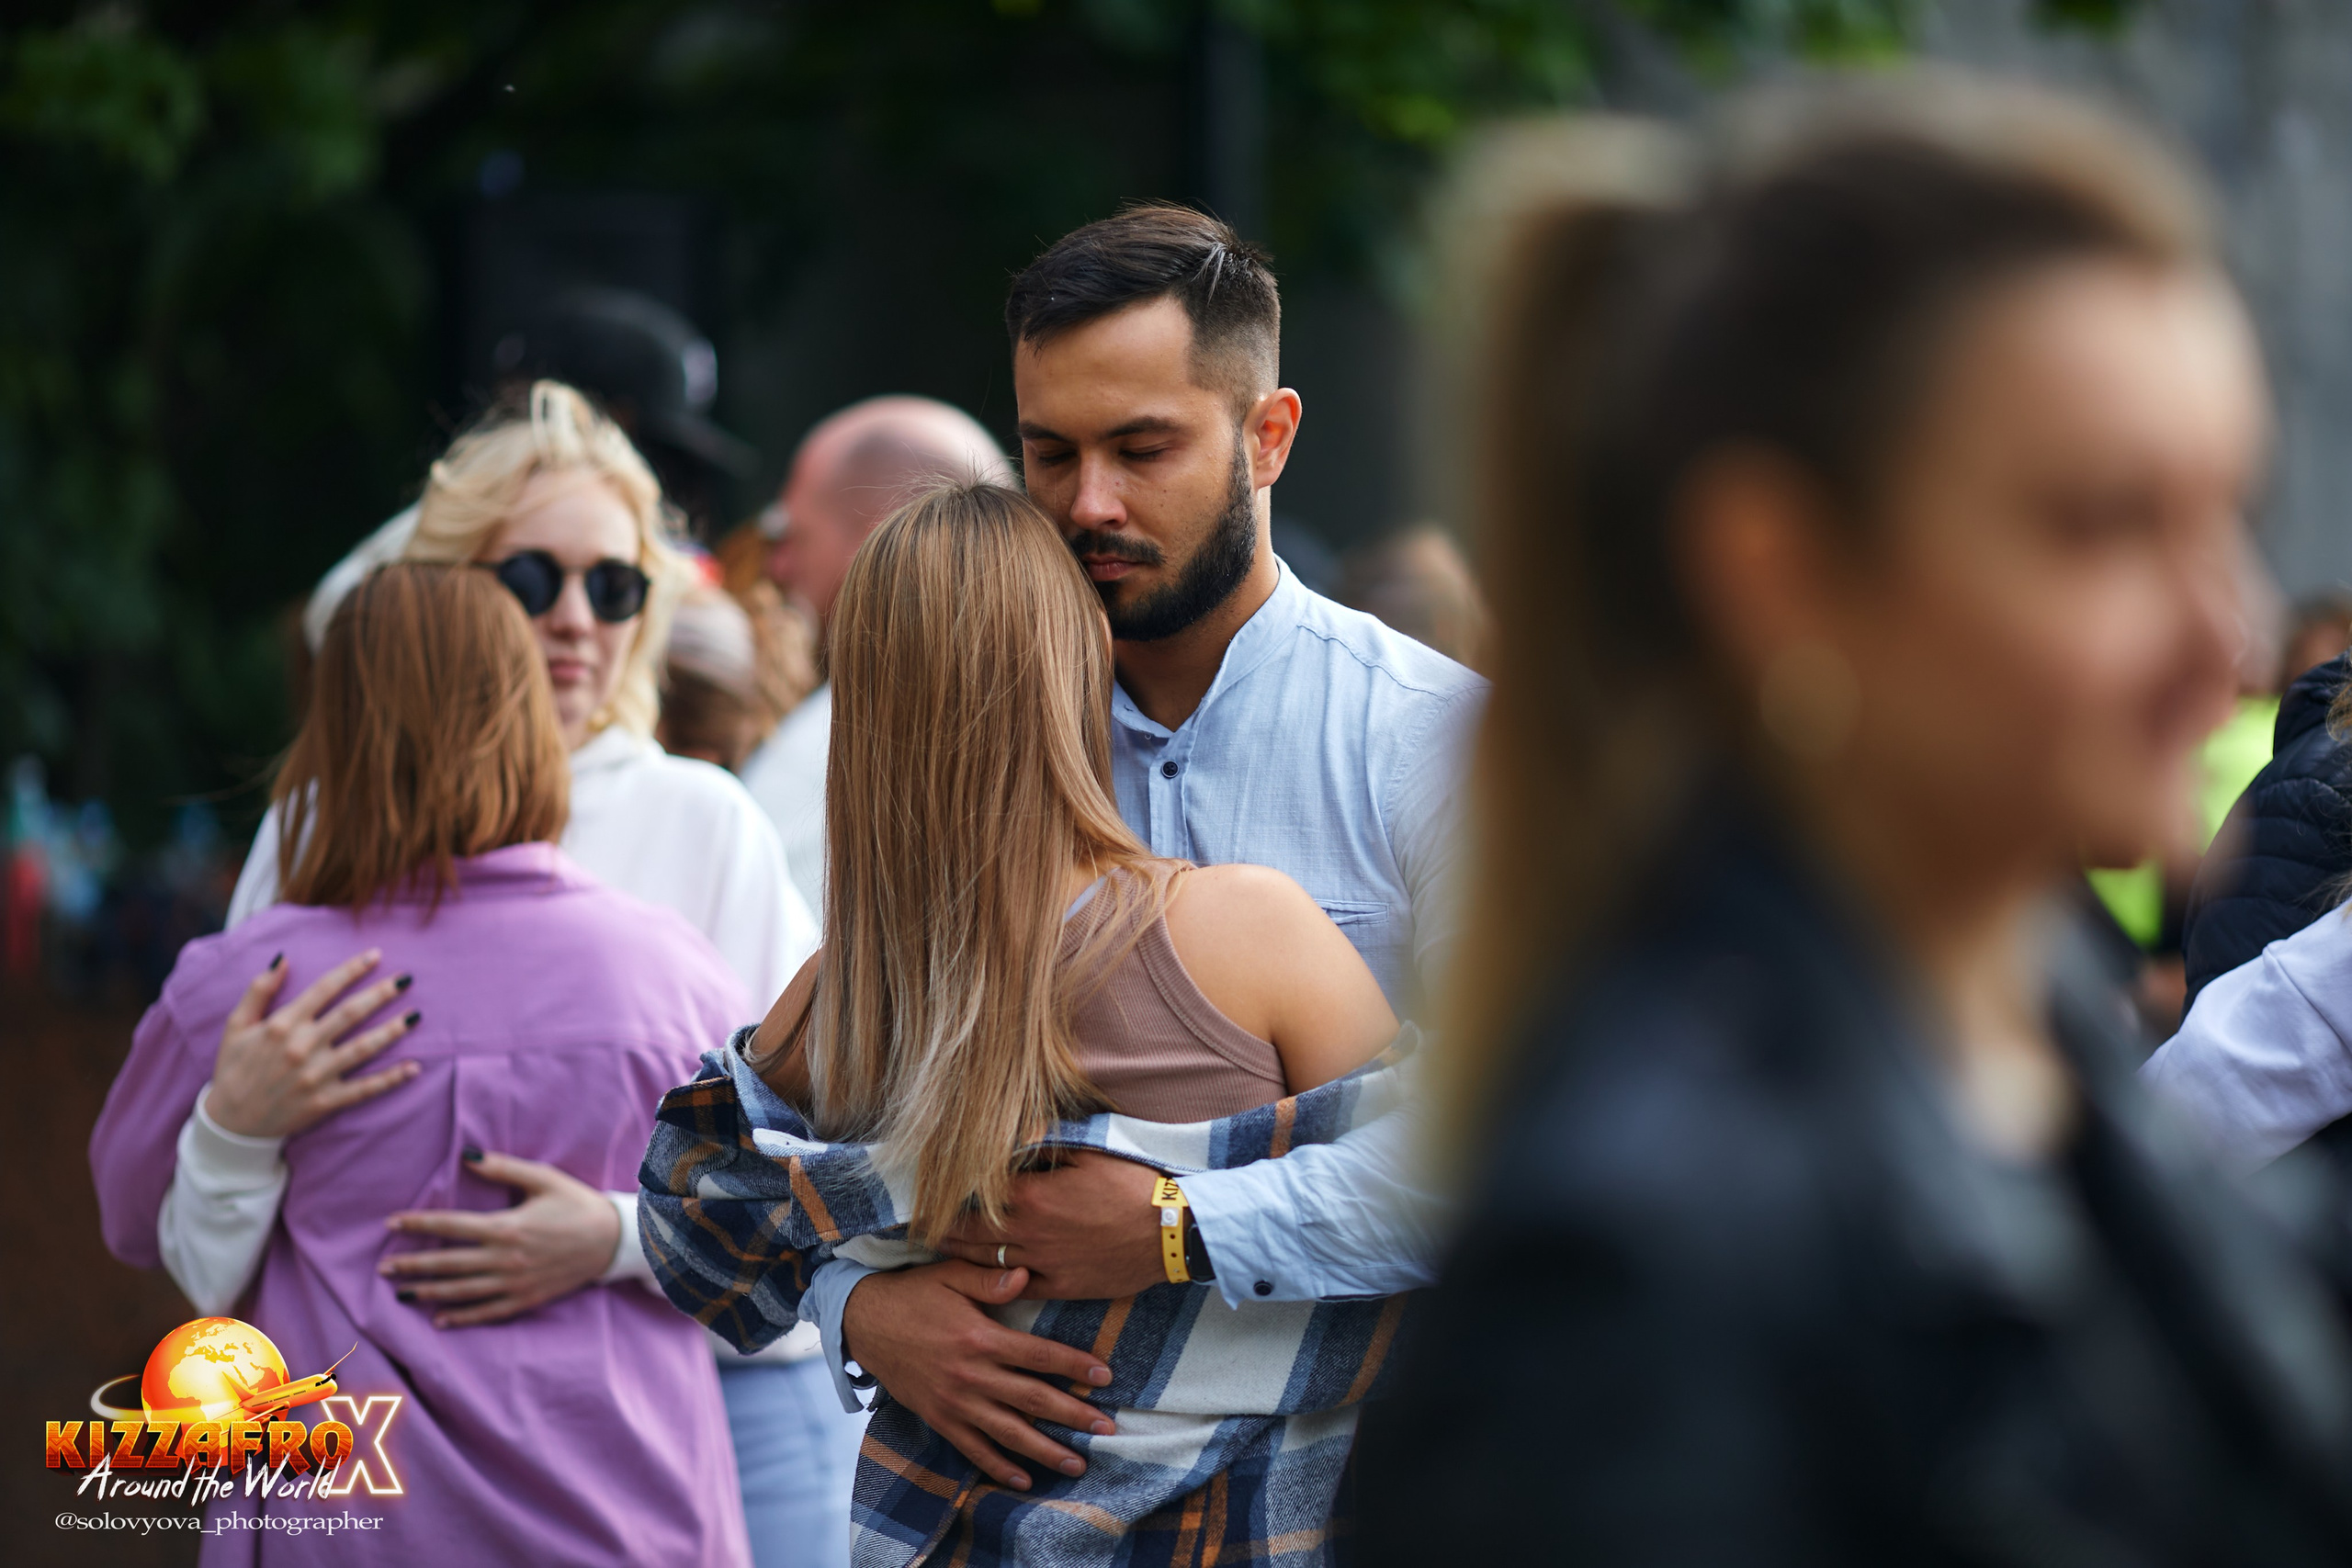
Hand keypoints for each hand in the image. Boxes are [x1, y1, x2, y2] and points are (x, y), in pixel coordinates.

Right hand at [204, 949, 420, 1139]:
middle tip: (406, 979)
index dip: (353, 969)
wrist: (230, 1122)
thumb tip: (282, 957)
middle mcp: (303, 1047)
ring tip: (416, 1015)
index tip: (376, 955)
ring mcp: (317, 1076)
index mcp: (283, 1025)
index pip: (325, 988)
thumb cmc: (234, 1068)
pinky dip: (391, 1079)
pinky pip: (365, 1088)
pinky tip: (415, 1067)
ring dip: (393, 1030)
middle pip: (351, 1013)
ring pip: (364, 1048)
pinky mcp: (325, 1101)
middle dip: (381, 993)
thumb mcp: (236, 1025)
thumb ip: (259, 989)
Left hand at [379, 1150, 621, 1327]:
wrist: (613, 1240)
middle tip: (383, 1268)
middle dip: (412, 1266)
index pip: (450, 1226)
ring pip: (462, 1291)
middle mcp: (505, 1259)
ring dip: (429, 1292)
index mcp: (506, 1227)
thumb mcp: (543, 1179)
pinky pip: (487, 1312)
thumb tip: (467, 1155)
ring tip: (402, 1293)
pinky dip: (462, 1317)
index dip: (418, 1224)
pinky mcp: (526, 1299)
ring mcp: (514, 1284)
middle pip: (448, 1263)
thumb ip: (503, 1168)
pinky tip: (439, 1319)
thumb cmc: (577, 1204)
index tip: (392, 1223)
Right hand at [841, 1261, 1114, 1490]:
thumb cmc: (912, 1294)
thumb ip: (989, 1278)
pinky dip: (999, 1467)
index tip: (1106, 1377)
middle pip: (1033, 1400)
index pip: (1039, 1356)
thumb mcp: (950, 1275)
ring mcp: (955, 1402)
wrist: (862, 1323)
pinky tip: (1024, 1479)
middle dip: (1074, 1416)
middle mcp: (972, 1376)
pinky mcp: (939, 1418)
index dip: (1075, 1366)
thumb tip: (1026, 1275)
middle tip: (1107, 1430)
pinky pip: (973, 1449)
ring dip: (1046, 1450)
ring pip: (1009, 1433)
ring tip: (1078, 1464)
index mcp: (980, 1338)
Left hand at [935, 1150, 1163, 1299]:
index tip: (925, 1192)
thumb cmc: (1132, 1186)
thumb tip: (1019, 1131)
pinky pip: (1017, 1287)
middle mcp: (1030, 1232)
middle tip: (914, 1229)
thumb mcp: (1090, 1153)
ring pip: (988, 1261)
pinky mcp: (1062, 1286)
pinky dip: (994, 1283)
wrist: (1169, 1232)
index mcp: (1032, 1195)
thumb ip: (1049, 1144)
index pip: (977, 1193)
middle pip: (972, 1232)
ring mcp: (1044, 1262)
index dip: (948, 1193)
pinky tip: (979, 1280)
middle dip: (942, 1229)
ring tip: (936, 1251)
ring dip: (959, 1256)